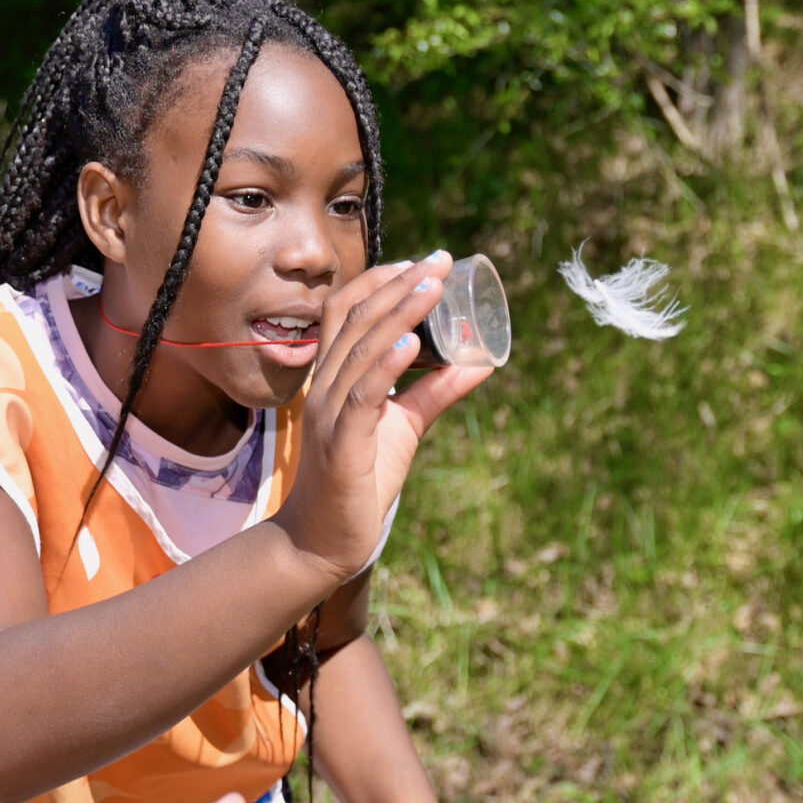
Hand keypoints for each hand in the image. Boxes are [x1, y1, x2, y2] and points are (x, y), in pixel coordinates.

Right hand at [273, 253, 491, 584]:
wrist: (322, 541)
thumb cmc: (358, 481)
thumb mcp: (404, 425)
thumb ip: (435, 392)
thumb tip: (480, 362)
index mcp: (334, 377)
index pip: (346, 312)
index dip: (381, 281)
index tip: (421, 261)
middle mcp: (325, 386)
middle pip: (356, 319)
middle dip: (399, 285)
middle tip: (440, 261)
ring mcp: (329, 413)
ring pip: (361, 349)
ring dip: (399, 314)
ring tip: (432, 287)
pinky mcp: (342, 443)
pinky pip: (363, 396)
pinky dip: (387, 365)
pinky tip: (412, 344)